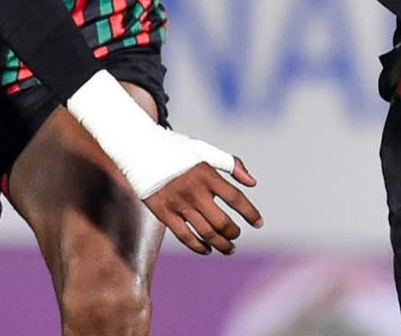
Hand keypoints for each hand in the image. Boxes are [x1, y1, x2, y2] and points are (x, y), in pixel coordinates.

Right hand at [66, 71, 261, 254]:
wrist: (141, 151)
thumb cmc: (177, 151)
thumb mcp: (206, 151)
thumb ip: (232, 165)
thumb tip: (253, 183)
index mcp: (208, 175)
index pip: (236, 198)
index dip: (250, 213)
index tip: (259, 223)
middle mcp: (195, 191)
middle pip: (222, 221)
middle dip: (234, 233)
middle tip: (237, 235)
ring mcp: (178, 204)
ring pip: (205, 232)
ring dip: (221, 244)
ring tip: (229, 248)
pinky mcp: (163, 213)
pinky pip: (184, 236)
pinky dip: (198, 246)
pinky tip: (207, 250)